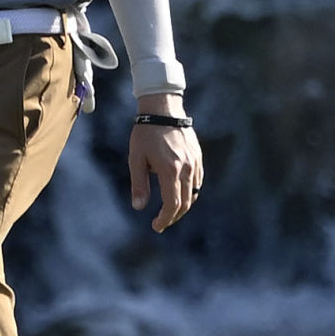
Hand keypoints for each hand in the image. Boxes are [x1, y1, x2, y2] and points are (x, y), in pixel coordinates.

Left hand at [126, 111, 202, 231]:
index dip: (165, 219)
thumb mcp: (136, 159)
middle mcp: (186, 168)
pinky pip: (198, 181)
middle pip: (185, 203)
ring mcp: (194, 162)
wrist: (163, 109)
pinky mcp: (197, 156)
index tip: (156, 226)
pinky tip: (180, 192)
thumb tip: (139, 207)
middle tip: (161, 222)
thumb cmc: (145, 134)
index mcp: (170, 170)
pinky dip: (190, 192)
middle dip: (173, 216)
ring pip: (194, 193)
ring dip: (183, 206)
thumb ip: (139, 184)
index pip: (172, 204)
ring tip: (170, 210)